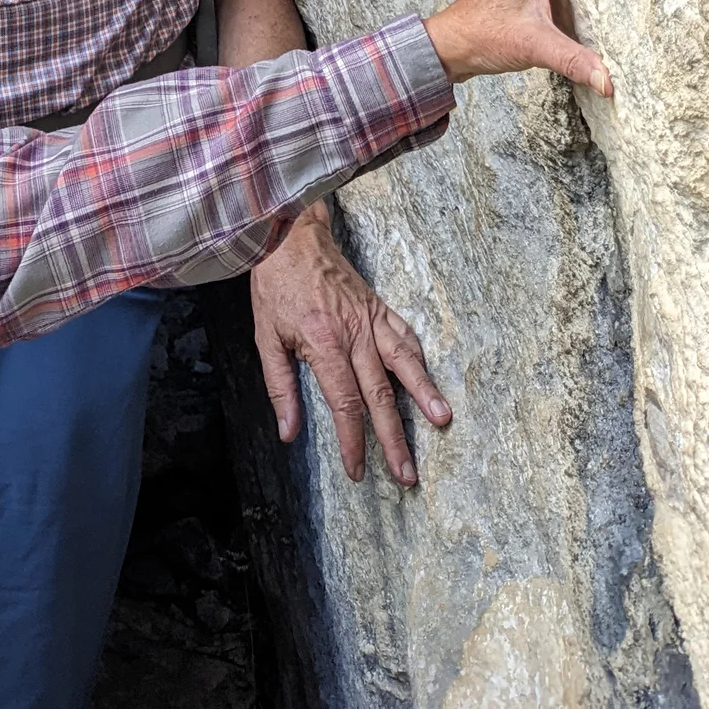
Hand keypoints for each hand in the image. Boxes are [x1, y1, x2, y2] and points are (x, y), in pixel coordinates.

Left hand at [250, 206, 449, 484]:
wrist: (290, 235)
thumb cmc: (275, 285)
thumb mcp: (265, 336)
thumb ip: (280, 386)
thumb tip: (289, 432)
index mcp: (324, 345)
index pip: (345, 404)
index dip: (353, 442)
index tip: (358, 470)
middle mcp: (354, 334)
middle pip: (380, 395)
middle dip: (395, 438)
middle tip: (408, 472)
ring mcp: (370, 318)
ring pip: (403, 363)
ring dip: (424, 395)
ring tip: (442, 421)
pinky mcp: (378, 305)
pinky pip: (404, 334)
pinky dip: (418, 358)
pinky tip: (428, 379)